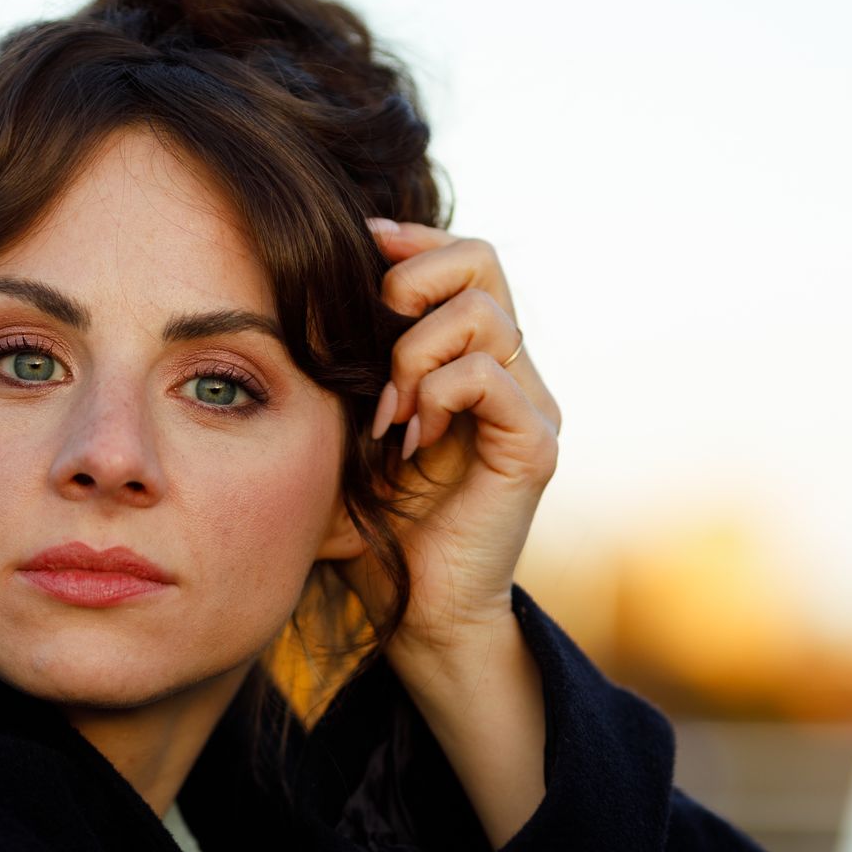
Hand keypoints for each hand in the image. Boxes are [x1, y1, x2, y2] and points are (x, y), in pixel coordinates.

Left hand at [340, 219, 562, 657]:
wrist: (412, 609)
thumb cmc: (374, 522)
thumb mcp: (349, 423)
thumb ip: (352, 361)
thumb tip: (319, 283)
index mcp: (473, 357)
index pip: (463, 258)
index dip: (412, 242)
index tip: (357, 246)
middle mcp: (512, 372)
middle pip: (481, 261)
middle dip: (412, 284)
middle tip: (375, 339)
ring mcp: (530, 405)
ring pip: (481, 314)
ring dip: (414, 355)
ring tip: (390, 416)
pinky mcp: (532, 444)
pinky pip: (486, 376)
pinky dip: (436, 396)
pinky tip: (411, 442)